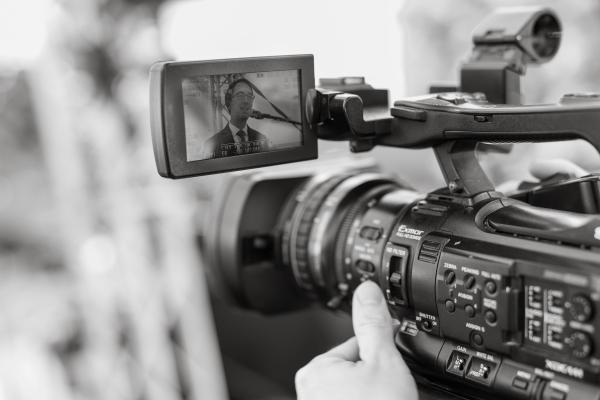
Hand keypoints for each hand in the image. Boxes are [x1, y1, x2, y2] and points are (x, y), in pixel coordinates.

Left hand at [295, 281, 417, 399]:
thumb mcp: (383, 362)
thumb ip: (374, 324)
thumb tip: (368, 290)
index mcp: (315, 368)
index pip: (354, 345)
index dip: (378, 354)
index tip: (390, 368)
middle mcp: (309, 388)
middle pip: (355, 369)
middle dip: (373, 377)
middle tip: (386, 393)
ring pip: (355, 389)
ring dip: (371, 394)